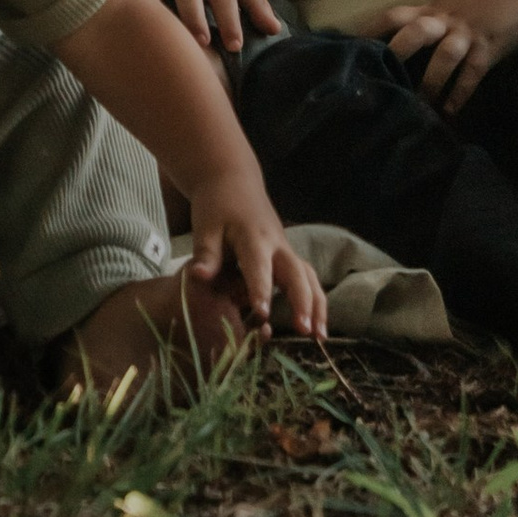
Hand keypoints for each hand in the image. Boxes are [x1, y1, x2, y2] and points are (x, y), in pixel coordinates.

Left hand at [180, 164, 326, 341]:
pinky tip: (317, 324)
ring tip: (320, 336)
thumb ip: (206, 254)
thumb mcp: (205, 226)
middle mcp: (276, 243)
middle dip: (302, 301)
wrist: (233, 180)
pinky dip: (316, 299)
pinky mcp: (289, 255)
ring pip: (309, 276)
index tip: (263, 314)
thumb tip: (198, 277)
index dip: (261, 290)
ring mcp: (286, 249)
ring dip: (317, 305)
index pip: (258, 266)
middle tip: (305, 330)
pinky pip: (308, 277)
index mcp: (253, 236)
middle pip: (296, 272)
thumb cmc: (217, 205)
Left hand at [363, 0, 517, 114]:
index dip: (372, 29)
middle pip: (414, 32)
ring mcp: (467, 33)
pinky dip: (461, 92)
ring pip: (444, 56)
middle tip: (378, 77)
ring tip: (419, 106)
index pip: (394, 15)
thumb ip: (431, 17)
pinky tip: (451, 111)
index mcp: (432, 9)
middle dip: (396, 52)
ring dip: (431, 82)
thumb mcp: (451, 1)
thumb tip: (405, 38)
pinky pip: (472, 73)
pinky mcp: (488, 47)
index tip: (350, 47)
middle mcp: (445, 19)